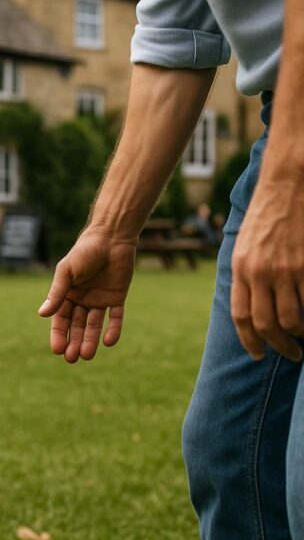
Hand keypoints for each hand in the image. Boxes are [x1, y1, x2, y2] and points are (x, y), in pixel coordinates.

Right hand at [38, 228, 137, 362]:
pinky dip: (113, 329)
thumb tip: (42, 314)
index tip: (57, 350)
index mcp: (66, 294)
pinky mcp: (116, 298)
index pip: (60, 319)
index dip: (59, 335)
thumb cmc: (85, 251)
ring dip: (90, 340)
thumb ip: (57, 293)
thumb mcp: (67, 272)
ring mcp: (99, 299)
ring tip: (87, 355)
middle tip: (72, 358)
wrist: (111, 237)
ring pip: (94, 325)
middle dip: (73, 342)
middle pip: (76, 325)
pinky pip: (115, 317)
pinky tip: (109, 341)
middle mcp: (81, 299)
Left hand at [231, 178, 303, 361]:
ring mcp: (286, 269)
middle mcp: (260, 272)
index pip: (241, 317)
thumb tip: (248, 304)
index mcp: (240, 269)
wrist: (287, 185)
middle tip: (291, 354)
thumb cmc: (266, 216)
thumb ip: (245, 275)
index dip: (250, 341)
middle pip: (266, 324)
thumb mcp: (244, 246)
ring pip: (292, 318)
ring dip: (300, 333)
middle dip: (278, 346)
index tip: (258, 355)